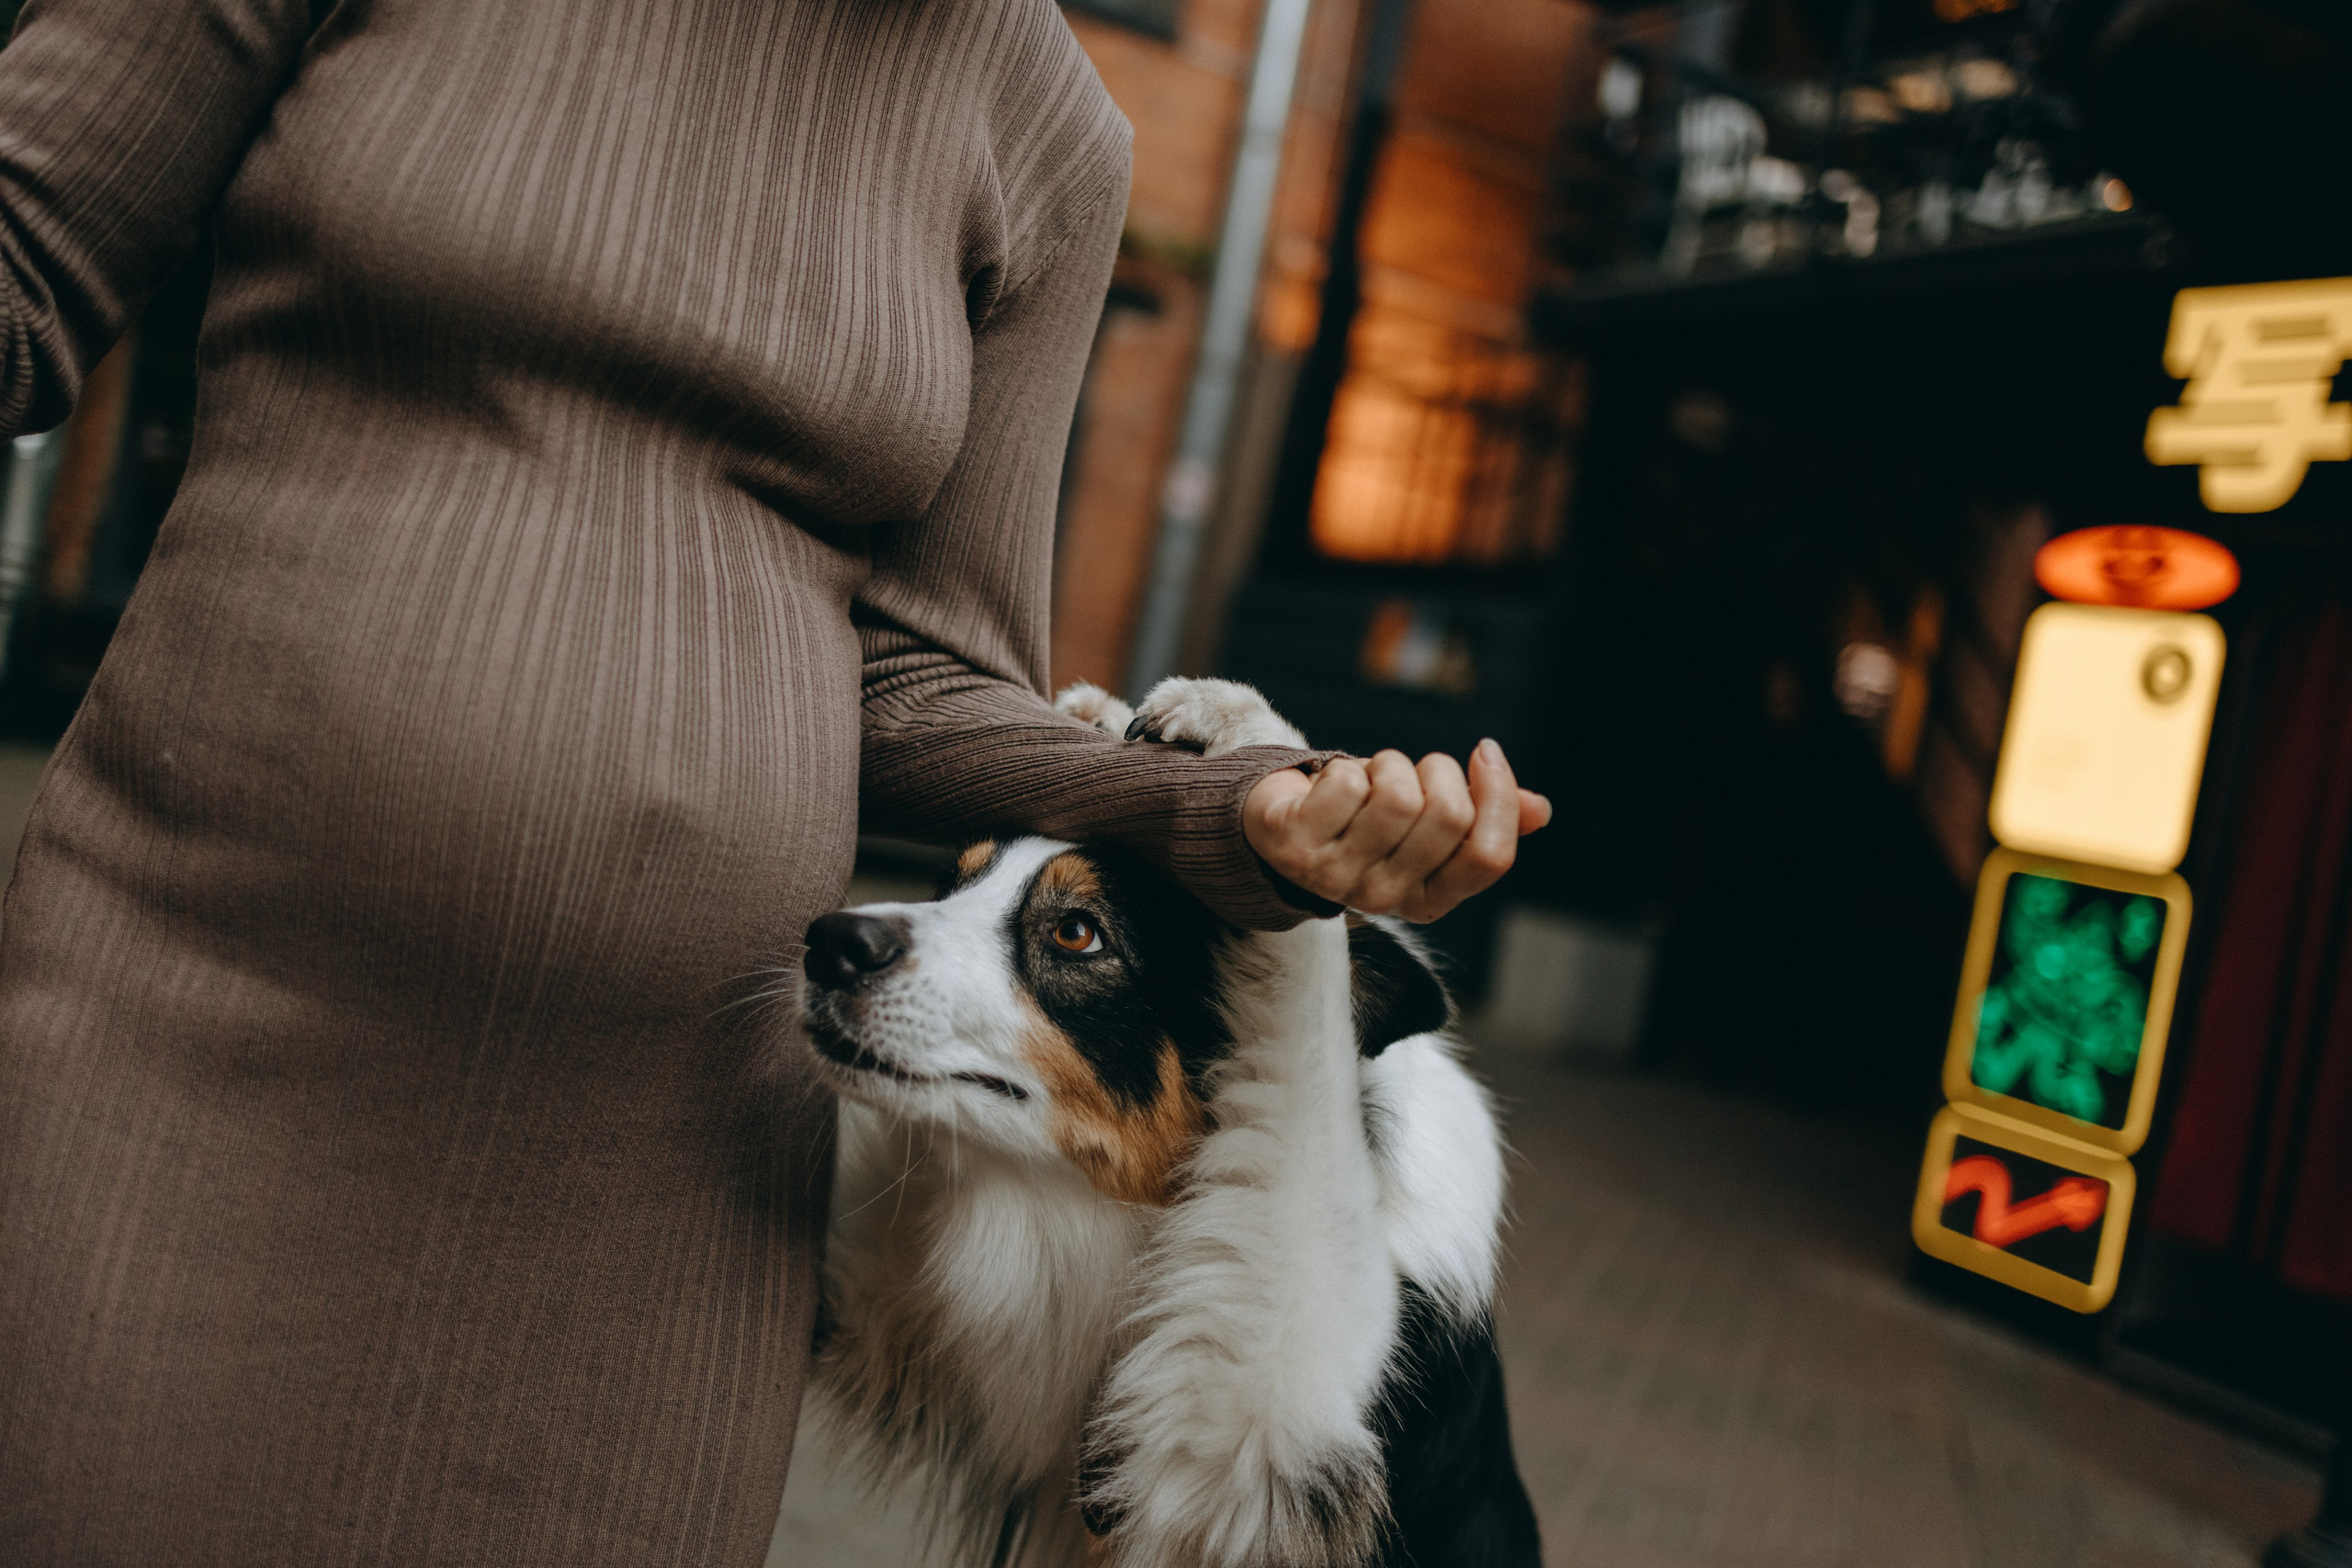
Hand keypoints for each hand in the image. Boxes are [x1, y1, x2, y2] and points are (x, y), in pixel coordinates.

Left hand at [1242, 739, 1550, 922]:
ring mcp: (1336, 878)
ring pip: (1397, 795)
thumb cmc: (1366, 819)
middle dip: (1437, 769)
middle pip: (1448, 815)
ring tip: (1371, 777)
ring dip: (1389, 764)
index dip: (1498, 797)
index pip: (1490, 858)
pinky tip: (1330, 786)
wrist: (1278, 827)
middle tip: (1414, 770)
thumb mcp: (1426, 823)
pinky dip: (1345, 768)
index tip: (1485, 752)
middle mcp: (1385, 899)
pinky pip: (1346, 783)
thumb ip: (1484, 819)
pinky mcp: (1294, 847)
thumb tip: (1540, 810)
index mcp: (1429, 900)